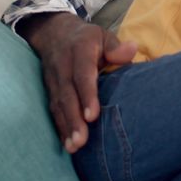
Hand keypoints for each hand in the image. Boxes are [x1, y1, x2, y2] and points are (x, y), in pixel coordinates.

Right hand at [18, 12, 136, 152]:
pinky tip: (66, 144)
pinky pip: (52, 110)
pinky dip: (59, 127)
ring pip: (57, 105)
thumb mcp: (103, 35)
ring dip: (65, 127)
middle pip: (67, 95)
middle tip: (81, 141)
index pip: (82, 75)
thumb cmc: (87, 38)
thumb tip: (131, 50)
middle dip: (73, 119)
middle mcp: (63, 66)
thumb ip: (116, 46)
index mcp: (79, 51)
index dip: (86, 95)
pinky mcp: (49, 89)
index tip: (92, 116)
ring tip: (74, 147)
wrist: (53, 33)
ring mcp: (53, 79)